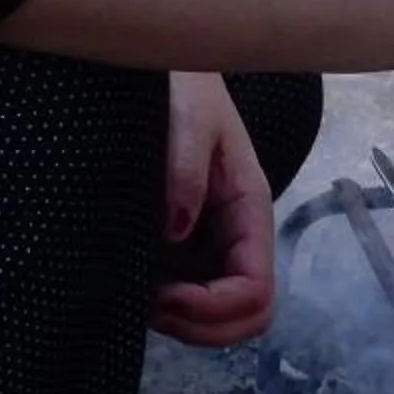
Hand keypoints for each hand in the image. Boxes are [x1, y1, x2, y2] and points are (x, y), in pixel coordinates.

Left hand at [151, 69, 276, 346]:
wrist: (164, 67)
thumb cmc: (182, 86)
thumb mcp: (188, 117)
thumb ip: (184, 169)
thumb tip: (176, 231)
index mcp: (249, 208)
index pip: (255, 289)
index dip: (213, 308)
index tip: (163, 295)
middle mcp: (238, 235)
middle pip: (247, 316)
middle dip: (202, 326)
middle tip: (150, 308)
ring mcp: (214, 243)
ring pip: (221, 314)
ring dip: (185, 323)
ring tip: (139, 299)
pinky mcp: (187, 244)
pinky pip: (193, 295)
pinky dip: (171, 309)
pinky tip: (137, 288)